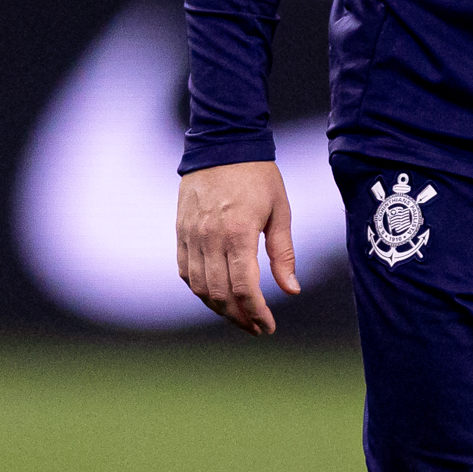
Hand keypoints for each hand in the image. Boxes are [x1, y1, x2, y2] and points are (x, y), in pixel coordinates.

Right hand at [176, 161, 298, 335]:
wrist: (222, 144)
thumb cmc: (258, 176)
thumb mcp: (280, 212)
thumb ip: (283, 254)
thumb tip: (292, 290)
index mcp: (238, 233)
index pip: (245, 288)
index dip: (257, 314)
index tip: (269, 327)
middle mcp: (210, 238)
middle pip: (220, 294)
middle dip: (240, 318)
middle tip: (257, 327)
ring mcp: (191, 235)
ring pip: (199, 288)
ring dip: (219, 308)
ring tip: (239, 315)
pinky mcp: (180, 231)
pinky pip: (185, 271)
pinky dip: (199, 289)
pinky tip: (215, 295)